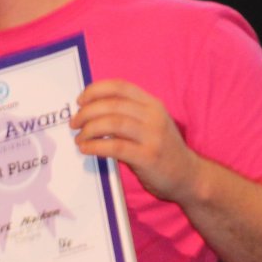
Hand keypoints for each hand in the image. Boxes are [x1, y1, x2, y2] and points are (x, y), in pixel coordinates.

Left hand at [70, 80, 202, 204]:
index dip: (96, 90)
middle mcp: (153, 116)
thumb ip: (127, 114)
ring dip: (89, 130)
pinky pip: (115, 147)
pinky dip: (95, 147)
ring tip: (79, 138)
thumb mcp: (149, 124)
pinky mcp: (148, 157)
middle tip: (74, 123)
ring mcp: (152, 136)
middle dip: (86, 113)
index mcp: (152, 104)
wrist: (188, 175)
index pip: (120, 86)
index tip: (80, 100)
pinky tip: (86, 149)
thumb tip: (89, 111)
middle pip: (112, 105)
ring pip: (112, 123)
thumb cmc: (161, 149)